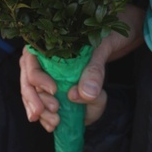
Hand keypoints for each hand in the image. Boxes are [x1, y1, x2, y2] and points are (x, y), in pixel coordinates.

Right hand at [20, 4, 144, 130]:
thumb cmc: (110, 30)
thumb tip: (85, 94)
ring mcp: (50, 70)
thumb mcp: (104, 45)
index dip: (37, 78)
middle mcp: (44, 55)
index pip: (30, 61)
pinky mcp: (61, 82)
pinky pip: (47, 99)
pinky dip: (47, 113)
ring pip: (35, 92)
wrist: (123, 27)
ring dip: (41, 109)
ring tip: (54, 122)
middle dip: (35, 99)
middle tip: (53, 113)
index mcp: (49, 40)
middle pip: (28, 80)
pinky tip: (52, 124)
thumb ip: (94, 69)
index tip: (55, 91)